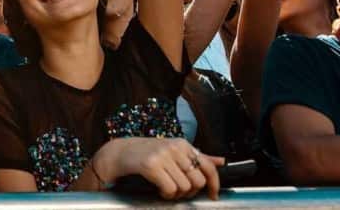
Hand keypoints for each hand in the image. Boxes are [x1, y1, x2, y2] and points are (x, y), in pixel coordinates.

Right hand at [95, 137, 223, 200]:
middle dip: (190, 192)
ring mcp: (162, 155)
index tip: (213, 195)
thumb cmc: (146, 155)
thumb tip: (221, 161)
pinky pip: (170, 189)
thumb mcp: (172, 152)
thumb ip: (196, 157)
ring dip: (176, 195)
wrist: (117, 154)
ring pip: (185, 187)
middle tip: (178, 191)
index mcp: (182, 144)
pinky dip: (166, 195)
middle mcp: (174, 147)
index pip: (208, 165)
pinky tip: (159, 190)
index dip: (214, 184)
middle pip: (197, 181)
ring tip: (165, 189)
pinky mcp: (151, 165)